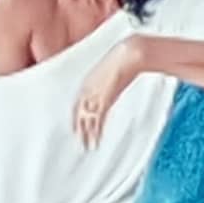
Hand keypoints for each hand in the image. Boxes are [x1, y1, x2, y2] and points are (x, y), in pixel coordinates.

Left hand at [73, 36, 143, 150]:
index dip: (76, 117)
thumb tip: (110, 90)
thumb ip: (106, 84)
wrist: (129, 55)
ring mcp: (95, 94)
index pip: (77, 104)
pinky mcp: (104, 98)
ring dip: (86, 134)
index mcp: (87, 83)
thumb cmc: (122, 61)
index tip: (75, 128)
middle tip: (79, 142)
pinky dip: (96, 131)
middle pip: (79, 113)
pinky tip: (96, 140)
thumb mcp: (110, 73)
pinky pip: (97, 119)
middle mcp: (87, 90)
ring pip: (86, 119)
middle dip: (79, 128)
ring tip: (87, 146)